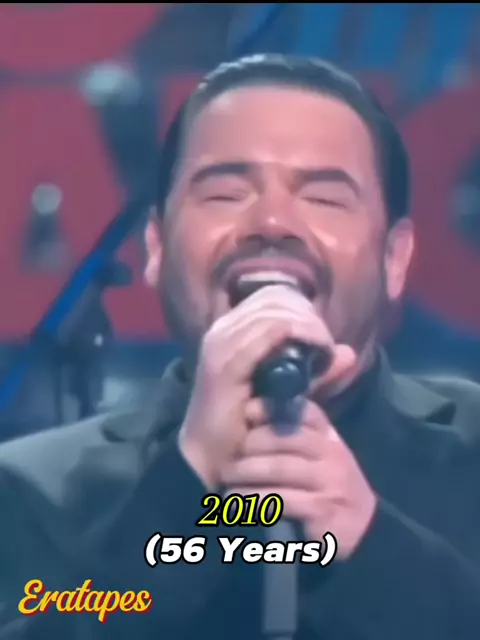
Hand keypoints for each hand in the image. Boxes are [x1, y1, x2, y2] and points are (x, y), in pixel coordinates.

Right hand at [178, 285, 352, 489]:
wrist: (211, 456)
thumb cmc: (247, 424)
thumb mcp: (289, 391)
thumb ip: (317, 371)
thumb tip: (349, 352)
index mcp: (231, 329)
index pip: (272, 296)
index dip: (302, 308)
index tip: (320, 336)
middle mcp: (222, 329)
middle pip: (276, 298)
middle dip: (309, 315)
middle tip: (325, 344)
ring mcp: (221, 344)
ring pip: (276, 311)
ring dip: (309, 325)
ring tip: (324, 348)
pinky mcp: (226, 363)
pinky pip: (272, 331)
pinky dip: (301, 333)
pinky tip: (318, 349)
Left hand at [221, 399, 377, 558]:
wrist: (362, 531)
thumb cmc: (330, 487)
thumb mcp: (321, 456)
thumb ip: (298, 435)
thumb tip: (254, 410)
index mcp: (329, 437)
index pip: (304, 412)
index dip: (273, 408)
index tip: (247, 411)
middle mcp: (332, 454)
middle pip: (286, 437)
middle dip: (252, 443)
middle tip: (229, 453)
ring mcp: (330, 481)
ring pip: (279, 467)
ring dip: (246, 472)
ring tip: (226, 477)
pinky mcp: (322, 509)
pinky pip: (280, 498)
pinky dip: (254, 499)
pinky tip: (237, 502)